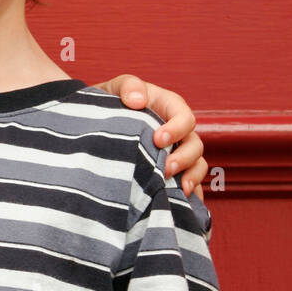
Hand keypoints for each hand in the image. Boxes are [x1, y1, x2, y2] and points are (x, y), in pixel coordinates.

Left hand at [95, 74, 206, 199]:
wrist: (94, 123)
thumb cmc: (109, 101)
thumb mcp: (115, 87)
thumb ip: (128, 86)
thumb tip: (137, 100)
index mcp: (169, 108)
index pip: (185, 118)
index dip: (177, 129)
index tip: (158, 140)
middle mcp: (178, 132)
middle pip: (195, 145)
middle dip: (184, 158)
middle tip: (166, 169)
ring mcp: (176, 152)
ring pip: (197, 165)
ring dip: (191, 177)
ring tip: (178, 189)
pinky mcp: (169, 171)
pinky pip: (188, 184)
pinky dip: (190, 194)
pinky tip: (183, 204)